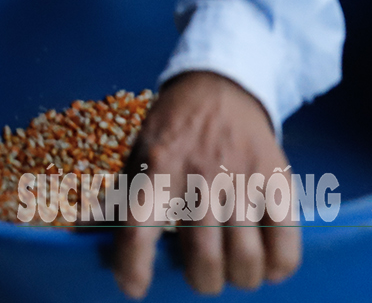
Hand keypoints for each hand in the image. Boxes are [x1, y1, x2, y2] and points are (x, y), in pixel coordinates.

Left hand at [112, 71, 300, 298]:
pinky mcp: (278, 182)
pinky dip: (278, 267)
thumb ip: (120, 196)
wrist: (221, 88)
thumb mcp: (137, 154)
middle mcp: (199, 174)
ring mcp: (242, 179)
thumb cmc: (172, 131)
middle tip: (202, 277)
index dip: (134, 265)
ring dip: (240, 278)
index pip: (139, 225)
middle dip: (203, 281)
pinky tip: (267, 265)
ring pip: (246, 257)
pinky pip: (285, 244)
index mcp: (156, 166)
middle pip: (204, 255)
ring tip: (234, 273)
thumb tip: (86, 233)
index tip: (134, 290)